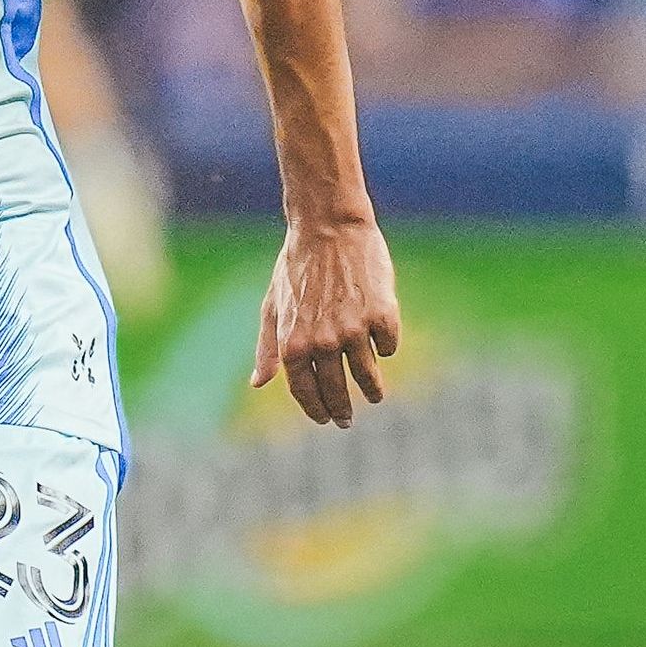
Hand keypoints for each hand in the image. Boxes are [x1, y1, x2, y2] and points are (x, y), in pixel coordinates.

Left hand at [250, 215, 399, 428]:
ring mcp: (354, 329)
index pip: (305, 392)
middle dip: (343, 411)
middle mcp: (323, 342)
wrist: (329, 227)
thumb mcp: (273, 306)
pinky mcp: (382, 314)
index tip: (325, 419)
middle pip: (336, 391)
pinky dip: (385, 347)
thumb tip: (258, 383)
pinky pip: (388, 345)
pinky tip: (382, 345)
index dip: (316, 410)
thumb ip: (267, 348)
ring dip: (371, 390)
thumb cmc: (297, 266)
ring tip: (374, 395)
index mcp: (293, 343)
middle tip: (347, 419)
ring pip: (367, 376)